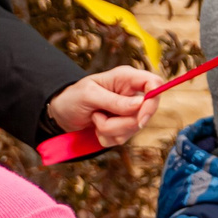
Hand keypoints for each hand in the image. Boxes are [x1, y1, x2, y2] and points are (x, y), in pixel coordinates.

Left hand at [46, 66, 163, 146]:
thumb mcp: (90, 95)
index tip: (140, 119)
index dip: (153, 101)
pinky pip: (123, 139)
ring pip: (133, 129)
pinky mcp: (123, 127)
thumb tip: (140, 104)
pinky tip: (96, 128)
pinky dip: (107, 138)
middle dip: (122, 123)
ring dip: (110, 130)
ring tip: (94, 119)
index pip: (154, 84)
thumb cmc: (73, 97)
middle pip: (145, 113)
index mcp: (127, 78)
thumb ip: (115, 100)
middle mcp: (132, 94)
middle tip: (98, 118)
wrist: (62, 113)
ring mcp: (129, 112)